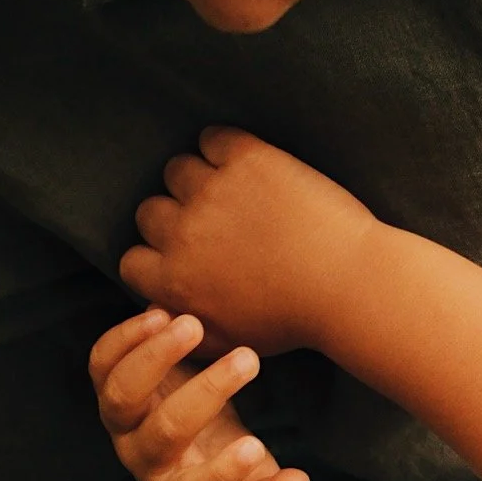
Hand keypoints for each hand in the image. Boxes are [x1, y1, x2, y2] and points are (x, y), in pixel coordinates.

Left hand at [89, 308, 309, 480]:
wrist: (190, 425)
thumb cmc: (229, 454)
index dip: (224, 473)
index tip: (256, 447)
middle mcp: (144, 459)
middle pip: (164, 431)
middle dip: (206, 394)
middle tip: (248, 358)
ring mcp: (120, 422)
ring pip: (123, 394)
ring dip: (155, 357)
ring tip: (192, 324)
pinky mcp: (108, 385)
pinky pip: (103, 362)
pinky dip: (126, 337)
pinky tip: (162, 313)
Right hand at [118, 126, 377, 359]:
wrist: (350, 285)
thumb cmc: (297, 320)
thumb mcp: (232, 342)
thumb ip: (188, 329)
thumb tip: (159, 315)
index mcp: (175, 281)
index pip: (131, 260)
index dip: (154, 256)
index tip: (179, 253)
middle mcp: (183, 233)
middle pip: (149, 210)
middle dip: (173, 216)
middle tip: (208, 221)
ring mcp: (213, 192)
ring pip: (177, 170)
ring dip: (197, 178)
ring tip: (226, 189)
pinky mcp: (247, 160)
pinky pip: (213, 138)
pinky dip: (221, 145)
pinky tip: (241, 161)